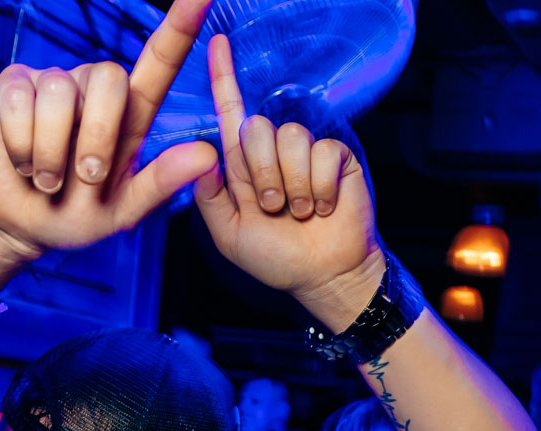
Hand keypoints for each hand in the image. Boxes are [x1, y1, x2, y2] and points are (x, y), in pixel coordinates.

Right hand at [0, 0, 220, 261]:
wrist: (19, 226)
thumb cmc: (75, 215)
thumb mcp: (121, 211)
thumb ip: (160, 183)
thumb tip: (207, 154)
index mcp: (129, 116)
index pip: (158, 63)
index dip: (179, 28)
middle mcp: (93, 91)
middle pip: (109, 78)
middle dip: (97, 137)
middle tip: (85, 178)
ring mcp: (52, 85)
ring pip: (59, 94)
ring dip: (51, 152)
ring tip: (46, 179)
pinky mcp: (13, 87)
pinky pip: (20, 101)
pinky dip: (20, 145)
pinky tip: (20, 162)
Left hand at [194, 34, 382, 328]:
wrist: (322, 276)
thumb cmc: (275, 258)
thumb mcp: (229, 234)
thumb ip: (211, 197)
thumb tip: (206, 155)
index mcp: (242, 166)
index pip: (230, 115)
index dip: (223, 79)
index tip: (216, 43)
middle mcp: (272, 151)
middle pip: (256, 126)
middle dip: (262, 172)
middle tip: (273, 207)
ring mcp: (304, 151)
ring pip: (290, 139)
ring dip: (293, 186)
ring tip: (299, 212)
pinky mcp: (335, 156)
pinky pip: (322, 153)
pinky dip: (319, 189)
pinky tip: (323, 207)